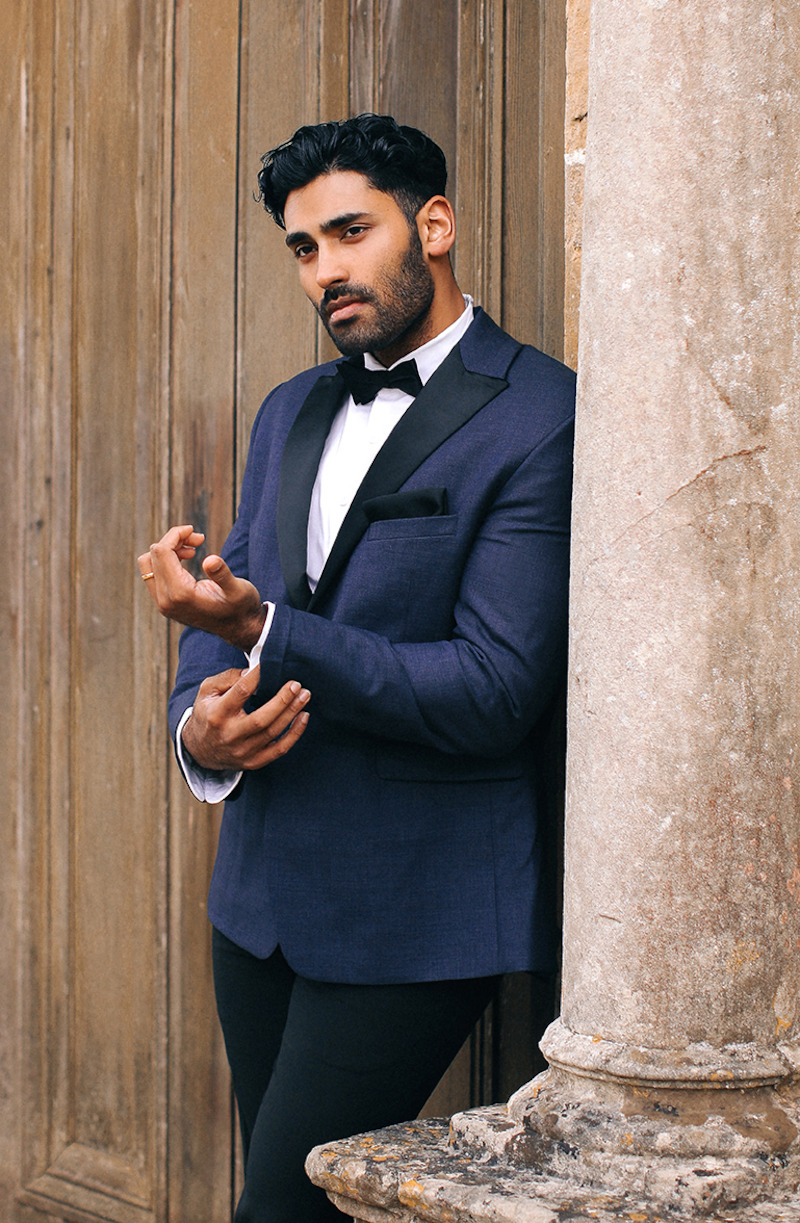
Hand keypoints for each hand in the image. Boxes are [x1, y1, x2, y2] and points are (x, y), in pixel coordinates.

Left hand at [138, 525, 266, 650]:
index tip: (194, 531)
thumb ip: (223, 575)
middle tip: (199, 539)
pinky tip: (188, 557)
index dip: (175, 535)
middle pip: (152, 555)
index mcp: (181, 594)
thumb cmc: (241, 608)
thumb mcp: (238, 590)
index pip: (162, 552)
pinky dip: (167, 560)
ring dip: (168, 550)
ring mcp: (163, 603)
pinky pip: (154, 574)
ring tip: (194, 548)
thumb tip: (210, 560)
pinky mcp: (164, 603)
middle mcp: (165, 600)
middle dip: (173, 541)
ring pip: (149, 564)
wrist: (238, 629)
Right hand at [182, 666, 309, 770]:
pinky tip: (303, 717)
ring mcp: (242, 751)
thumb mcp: (208, 691)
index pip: (240, 692)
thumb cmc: (207, 713)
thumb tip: (253, 671)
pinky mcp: (253, 762)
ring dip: (292, 713)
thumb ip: (228, 678)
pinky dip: (295, 734)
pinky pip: (279, 750)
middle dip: (282, 700)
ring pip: (273, 732)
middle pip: (261, 719)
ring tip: (304, 695)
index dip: (256, 677)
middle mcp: (230, 735)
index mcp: (217, 714)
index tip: (268, 664)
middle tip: (296, 684)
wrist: (200, 750)